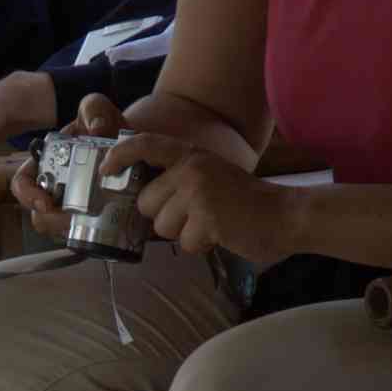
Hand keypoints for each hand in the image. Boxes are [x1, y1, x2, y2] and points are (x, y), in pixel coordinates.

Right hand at [12, 92, 129, 237]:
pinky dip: (97, 234)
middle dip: (52, 221)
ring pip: (61, 230)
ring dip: (73, 230)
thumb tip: (97, 130)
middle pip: (39, 215)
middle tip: (72, 219)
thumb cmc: (105, 127)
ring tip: (94, 224)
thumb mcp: (97, 110)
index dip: (27, 195)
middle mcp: (54, 188)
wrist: (132, 144)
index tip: (45, 203)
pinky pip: (87, 235)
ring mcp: (72, 206)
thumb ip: (94, 110)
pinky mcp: (93, 219)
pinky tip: (111, 227)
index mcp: (47, 164)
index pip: (22, 183)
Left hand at [119, 136, 299, 260]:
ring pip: (162, 226)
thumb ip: (180, 181)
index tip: (105, 170)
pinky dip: (201, 246)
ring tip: (211, 224)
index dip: (120, 155)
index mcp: (190, 155)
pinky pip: (184, 242)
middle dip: (165, 217)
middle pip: (146, 202)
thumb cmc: (245, 202)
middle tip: (196, 217)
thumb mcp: (210, 176)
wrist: (286, 214)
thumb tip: (144, 202)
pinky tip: (220, 234)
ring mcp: (198, 192)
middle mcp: (191, 168)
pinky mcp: (207, 217)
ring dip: (184, 233)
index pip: (145, 144)